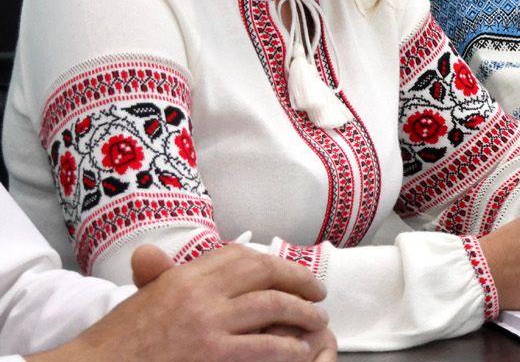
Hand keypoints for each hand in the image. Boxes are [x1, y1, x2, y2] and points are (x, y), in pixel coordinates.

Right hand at [34, 243, 334, 361]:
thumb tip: (151, 254)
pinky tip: (299, 350)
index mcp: (184, 276)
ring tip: (317, 321)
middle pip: (264, 273)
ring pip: (273, 307)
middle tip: (317, 292)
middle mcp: (200, 292)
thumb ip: (158, 276)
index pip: (238, 255)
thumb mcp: (141, 299)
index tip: (286, 270)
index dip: (270, 261)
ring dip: (302, 313)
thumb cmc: (115, 342)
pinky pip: (264, 346)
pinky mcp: (214, 354)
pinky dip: (288, 347)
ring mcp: (209, 323)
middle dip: (297, 279)